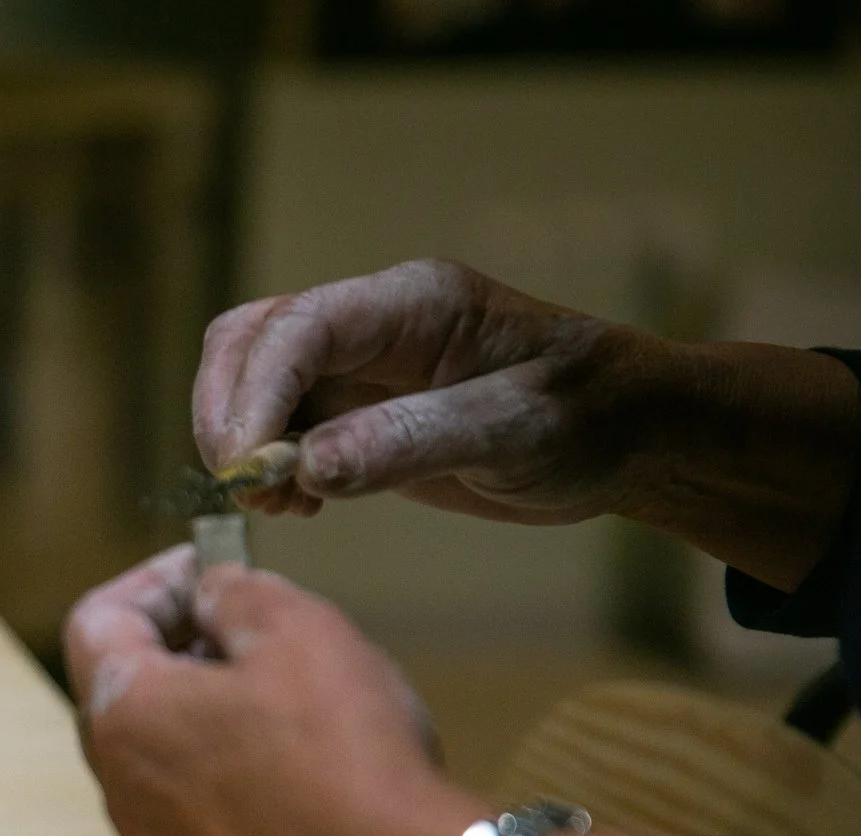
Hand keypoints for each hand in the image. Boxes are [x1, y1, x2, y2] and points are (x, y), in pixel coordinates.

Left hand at [63, 547, 483, 835]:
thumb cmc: (339, 754)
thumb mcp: (296, 629)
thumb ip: (237, 593)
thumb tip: (212, 593)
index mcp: (122, 714)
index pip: (95, 622)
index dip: (151, 580)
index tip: (209, 568)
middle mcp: (122, 789)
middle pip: (126, 693)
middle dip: (182, 648)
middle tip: (252, 629)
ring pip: (165, 761)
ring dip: (211, 719)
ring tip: (290, 700)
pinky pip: (204, 820)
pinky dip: (236, 784)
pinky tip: (305, 777)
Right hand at [195, 259, 665, 525]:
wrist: (633, 437)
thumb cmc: (594, 419)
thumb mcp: (516, 432)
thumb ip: (409, 442)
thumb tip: (305, 465)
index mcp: (414, 305)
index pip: (298, 328)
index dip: (254, 395)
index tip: (246, 471)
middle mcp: (374, 323)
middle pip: (251, 341)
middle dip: (227, 414)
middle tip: (247, 490)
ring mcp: (360, 365)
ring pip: (253, 380)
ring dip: (241, 444)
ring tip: (277, 504)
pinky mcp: (357, 409)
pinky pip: (280, 424)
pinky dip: (267, 466)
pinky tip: (301, 505)